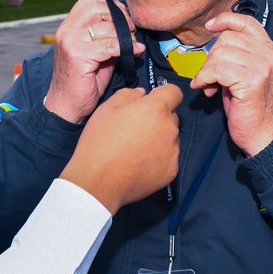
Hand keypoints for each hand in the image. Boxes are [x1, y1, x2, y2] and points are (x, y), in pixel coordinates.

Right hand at [46, 0, 143, 123]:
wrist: (67, 106)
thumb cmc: (83, 82)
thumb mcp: (96, 53)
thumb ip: (107, 37)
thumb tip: (130, 25)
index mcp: (68, 26)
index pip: (89, 1)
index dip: (111, 5)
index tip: (125, 17)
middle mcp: (67, 31)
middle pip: (97, 8)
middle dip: (119, 16)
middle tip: (131, 29)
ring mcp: (70, 42)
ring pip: (106, 27)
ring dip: (125, 36)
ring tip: (133, 45)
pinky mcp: (77, 56)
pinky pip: (108, 46)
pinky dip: (126, 48)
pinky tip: (135, 52)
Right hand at [60, 85, 182, 213]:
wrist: (98, 181)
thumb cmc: (100, 144)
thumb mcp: (106, 108)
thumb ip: (128, 94)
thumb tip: (141, 94)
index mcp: (155, 109)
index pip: (174, 92)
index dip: (163, 94)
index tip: (154, 100)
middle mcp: (169, 128)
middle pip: (171, 116)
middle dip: (157, 118)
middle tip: (135, 127)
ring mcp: (172, 151)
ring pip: (170, 138)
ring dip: (158, 138)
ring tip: (134, 148)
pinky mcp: (171, 170)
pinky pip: (169, 157)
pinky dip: (158, 158)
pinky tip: (139, 162)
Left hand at [191, 12, 272, 157]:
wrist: (263, 135)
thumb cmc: (250, 107)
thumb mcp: (245, 74)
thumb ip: (234, 56)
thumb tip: (211, 46)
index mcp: (269, 50)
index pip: (247, 22)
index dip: (226, 20)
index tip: (210, 26)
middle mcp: (269, 55)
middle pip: (227, 39)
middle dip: (211, 57)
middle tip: (210, 77)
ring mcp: (262, 67)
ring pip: (220, 54)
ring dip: (207, 70)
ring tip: (208, 85)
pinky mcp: (252, 81)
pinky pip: (217, 70)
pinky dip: (205, 79)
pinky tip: (206, 90)